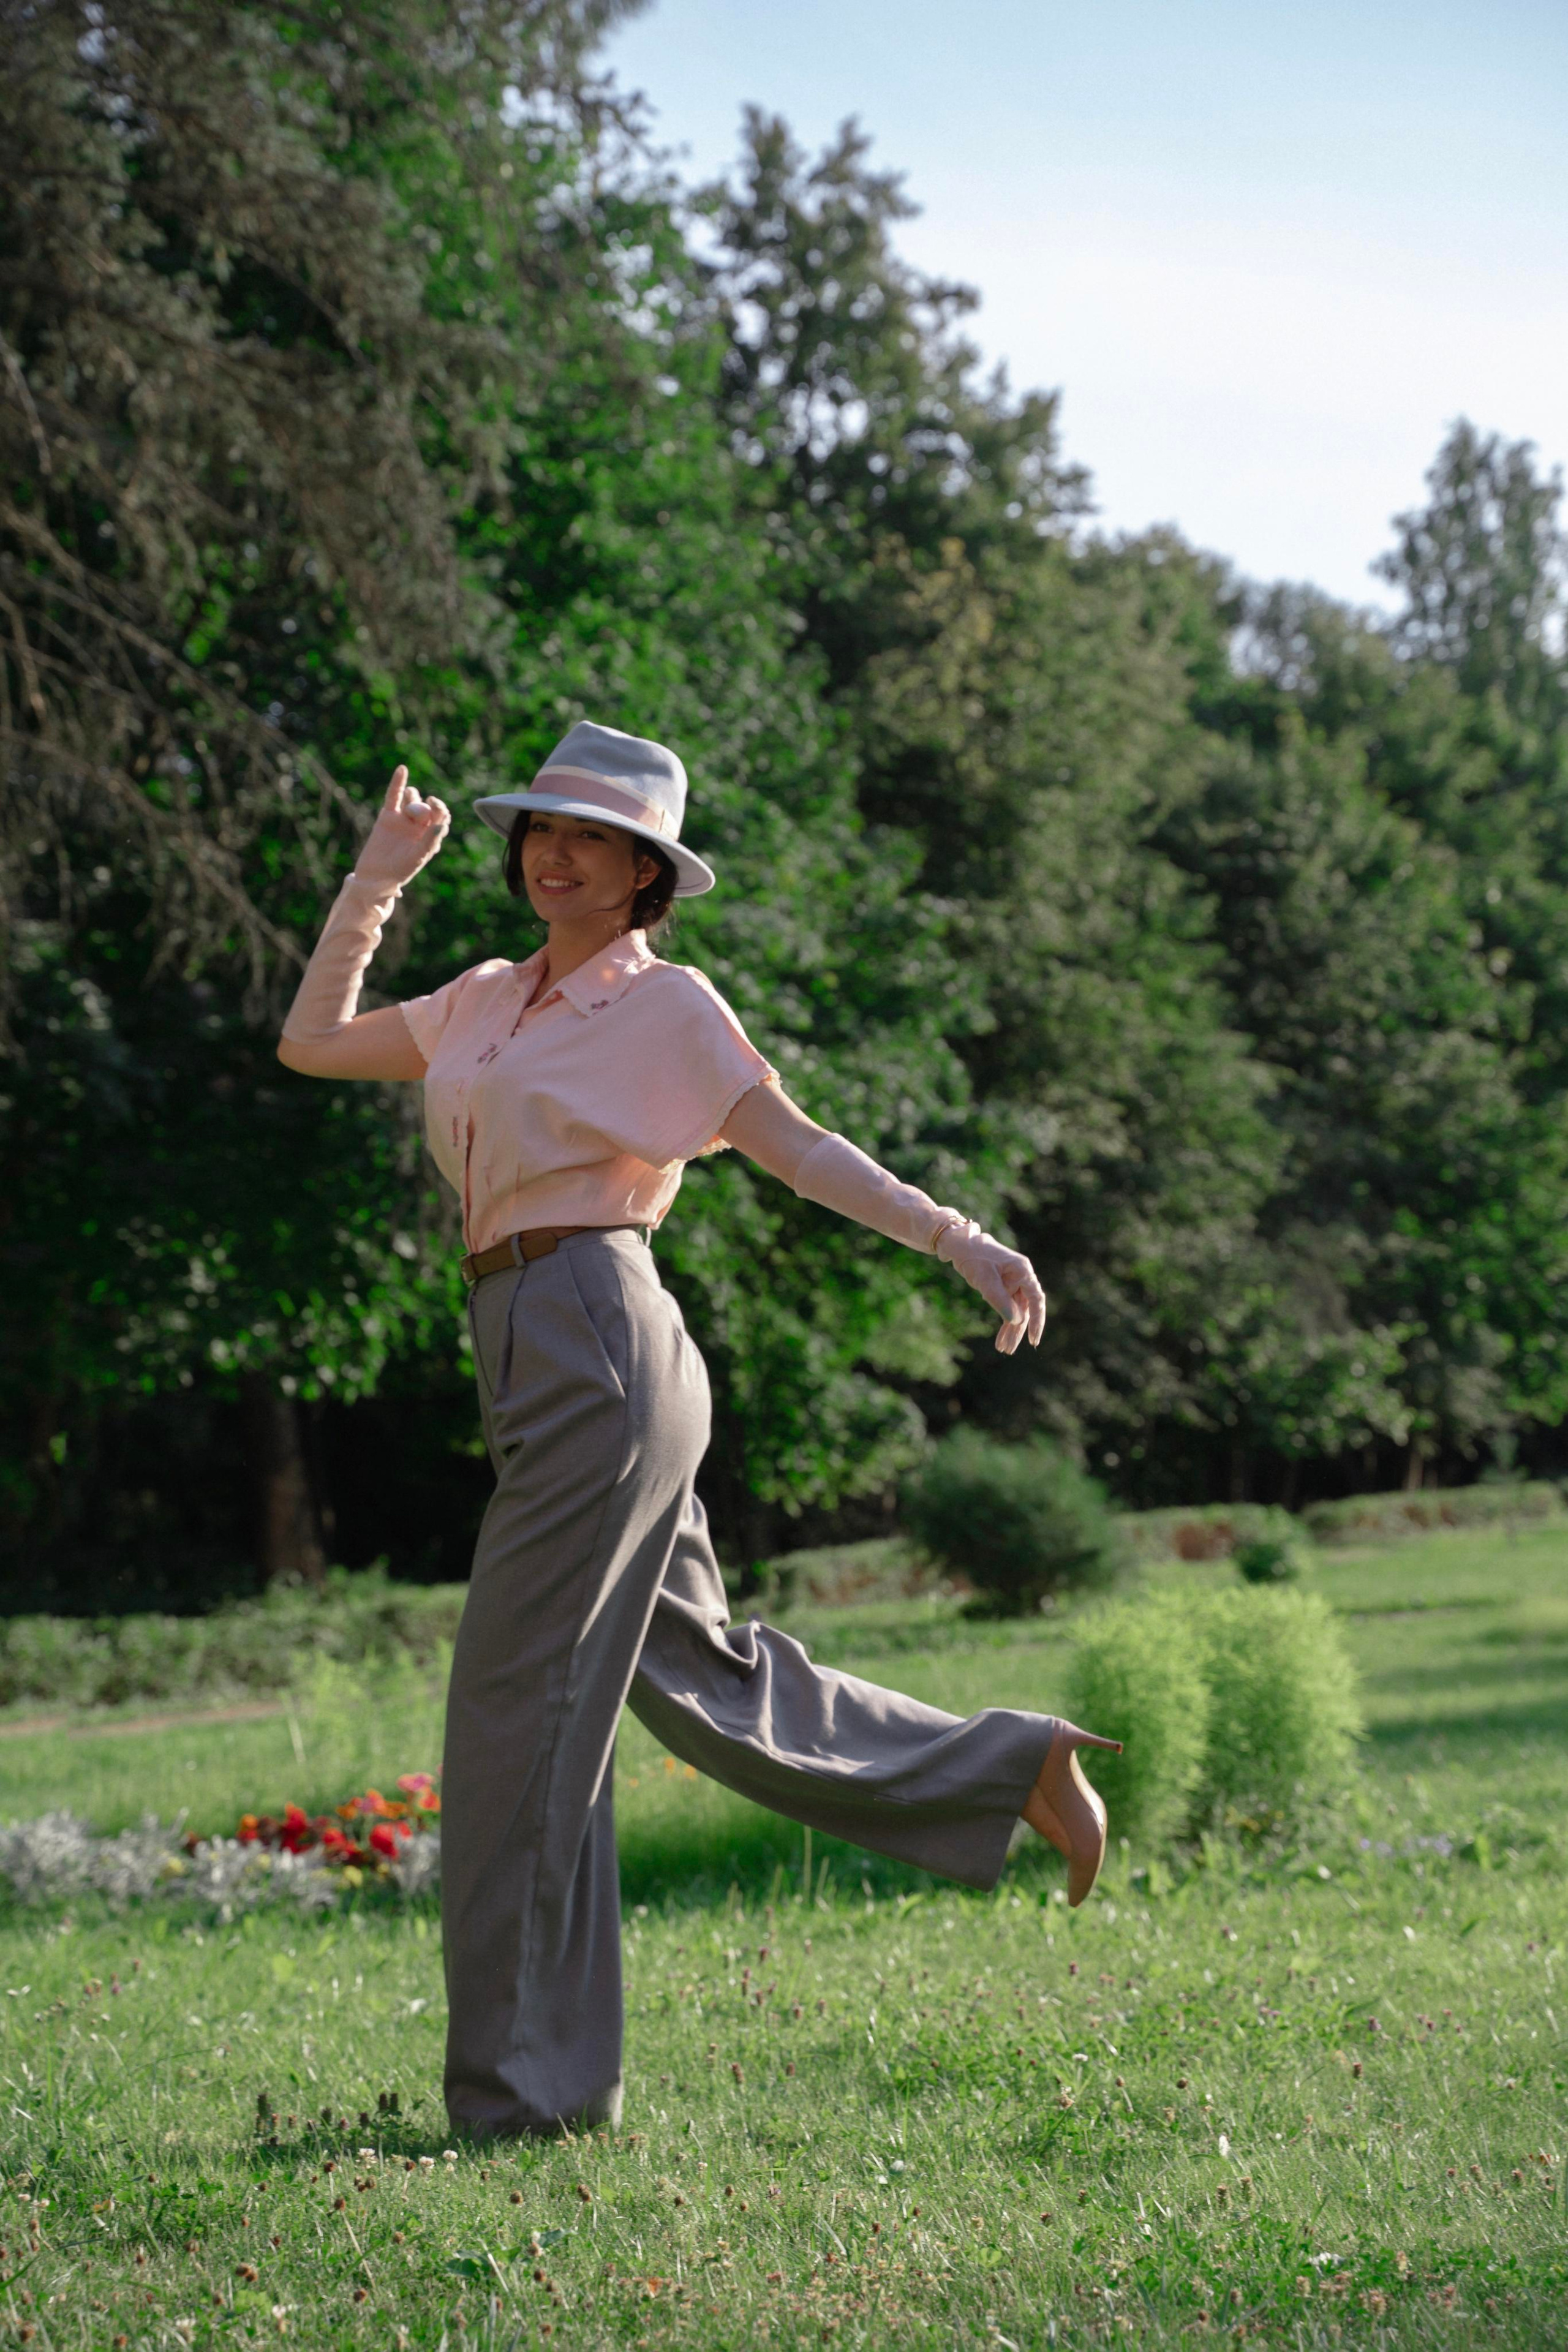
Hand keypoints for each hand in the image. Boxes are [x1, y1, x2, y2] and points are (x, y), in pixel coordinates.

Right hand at [353, 766, 450, 889]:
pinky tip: (402, 769)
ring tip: (408, 806)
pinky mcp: (388, 816)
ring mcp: (403, 819)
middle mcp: (419, 826)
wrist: (374, 875)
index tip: (435, 805)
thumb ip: (429, 841)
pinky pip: (393, 796)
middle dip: (423, 807)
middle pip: (426, 806)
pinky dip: (398, 783)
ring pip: (412, 798)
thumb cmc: (399, 871)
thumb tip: (441, 825)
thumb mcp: (417, 857)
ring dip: (412, 796)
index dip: (440, 808)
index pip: (441, 816)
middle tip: (415, 815)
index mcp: (431, 835)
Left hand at [936, 1222, 1047, 1354]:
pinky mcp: (1003, 1287)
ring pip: (1016, 1311)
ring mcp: (1013, 1282)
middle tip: (1009, 1350)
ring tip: (1003, 1349)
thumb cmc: (974, 1257)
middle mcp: (1021, 1277)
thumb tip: (1016, 1321)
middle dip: (1017, 1331)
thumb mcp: (985, 1279)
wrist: (961, 1245)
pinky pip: (1007, 1307)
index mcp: (1023, 1271)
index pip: (1036, 1300)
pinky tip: (1000, 1338)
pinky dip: (1004, 1321)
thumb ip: (999, 1300)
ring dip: (1010, 1330)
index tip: (1033, 1340)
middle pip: (1025, 1309)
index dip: (1037, 1320)